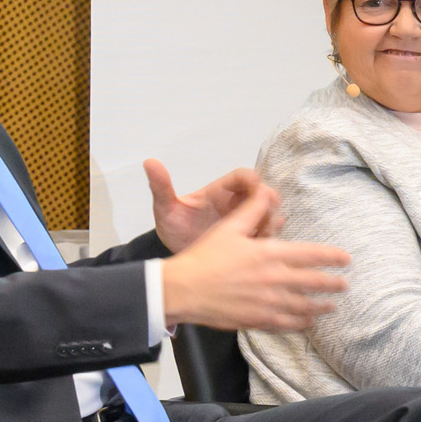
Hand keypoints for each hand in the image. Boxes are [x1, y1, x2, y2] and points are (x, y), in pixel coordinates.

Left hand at [145, 158, 276, 254]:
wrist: (179, 259)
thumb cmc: (173, 228)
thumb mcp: (165, 208)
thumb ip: (161, 187)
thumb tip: (149, 162)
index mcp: (220, 191)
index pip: (242, 176)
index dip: (252, 179)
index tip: (256, 187)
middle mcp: (236, 203)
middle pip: (264, 193)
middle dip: (268, 200)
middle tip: (265, 214)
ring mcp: (246, 221)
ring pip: (271, 213)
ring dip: (271, 220)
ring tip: (260, 234)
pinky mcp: (251, 238)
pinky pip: (270, 234)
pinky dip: (271, 237)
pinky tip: (259, 245)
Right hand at [155, 194, 346, 332]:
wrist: (182, 289)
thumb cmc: (204, 257)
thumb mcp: (230, 227)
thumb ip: (252, 210)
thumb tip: (267, 192)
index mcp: (271, 253)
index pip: (312, 255)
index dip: (332, 257)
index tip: (347, 259)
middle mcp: (275, 279)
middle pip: (314, 283)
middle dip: (333, 284)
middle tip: (345, 285)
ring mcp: (268, 302)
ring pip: (304, 306)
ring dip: (321, 307)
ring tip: (333, 307)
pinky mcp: (257, 320)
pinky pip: (286, 324)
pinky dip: (300, 323)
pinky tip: (307, 323)